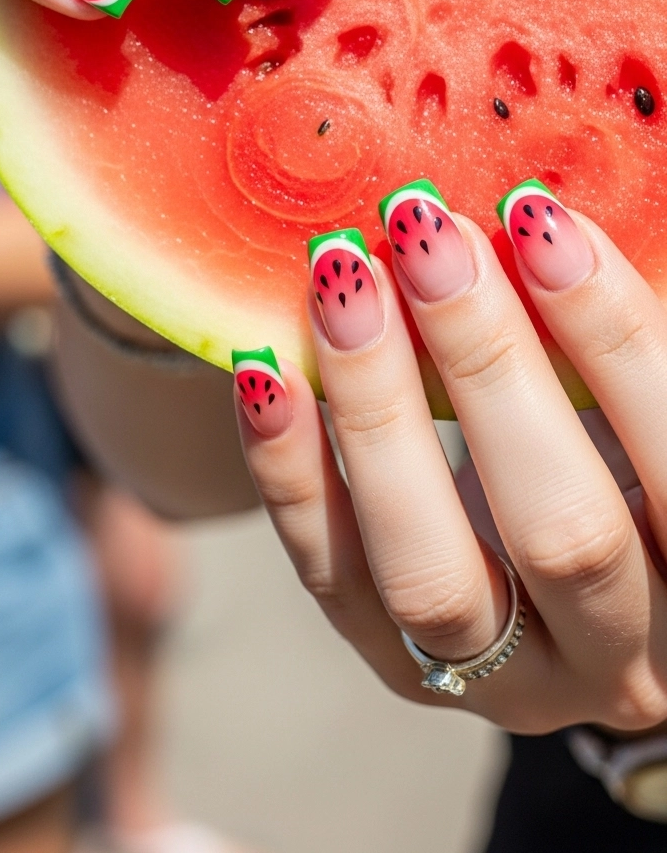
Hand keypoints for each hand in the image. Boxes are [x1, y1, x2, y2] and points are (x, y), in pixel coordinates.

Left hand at [234, 181, 666, 733]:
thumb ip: (609, 351)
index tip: (535, 213)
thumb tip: (534, 217)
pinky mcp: (404, 671)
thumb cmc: (626, 468)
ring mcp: (508, 682)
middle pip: (561, 527)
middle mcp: (625, 656)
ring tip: (343, 281)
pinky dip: (291, 472)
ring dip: (380, 410)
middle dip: (485, 360)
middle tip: (424, 233)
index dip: (610, 331)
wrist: (578, 609)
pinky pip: (335, 580)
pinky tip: (266, 372)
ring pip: (432, 574)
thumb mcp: (639, 416)